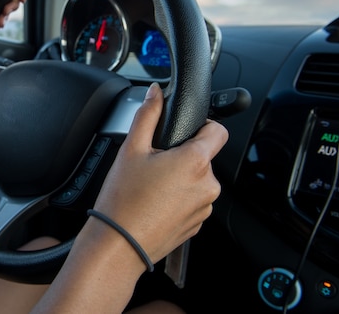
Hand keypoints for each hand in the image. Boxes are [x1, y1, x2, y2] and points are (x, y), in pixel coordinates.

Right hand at [92, 82, 227, 263]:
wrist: (119, 244)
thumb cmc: (123, 200)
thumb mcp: (131, 149)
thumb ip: (147, 115)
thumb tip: (155, 93)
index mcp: (195, 162)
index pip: (219, 131)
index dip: (203, 125)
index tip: (185, 131)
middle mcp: (207, 185)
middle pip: (204, 157)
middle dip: (182, 156)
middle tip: (154, 165)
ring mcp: (204, 207)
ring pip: (198, 180)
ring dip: (181, 179)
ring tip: (151, 187)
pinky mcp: (197, 224)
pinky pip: (193, 201)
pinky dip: (179, 199)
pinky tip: (155, 203)